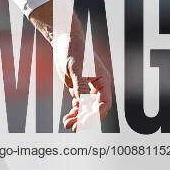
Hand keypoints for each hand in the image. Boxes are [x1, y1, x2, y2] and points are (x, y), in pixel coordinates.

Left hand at [29, 0, 113, 131]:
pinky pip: (79, 104)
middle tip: (74, 127)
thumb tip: (83, 104)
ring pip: (86, 108)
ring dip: (78, 117)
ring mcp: (88, 88)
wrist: (64, 41)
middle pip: (95, 109)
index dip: (96, 114)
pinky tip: (67, 117)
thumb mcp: (77, 69)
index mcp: (103, 81)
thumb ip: (80, 86)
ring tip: (67, 124)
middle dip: (85, 119)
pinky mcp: (78, 88)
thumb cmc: (74, 51)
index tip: (85, 121)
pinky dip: (74, 112)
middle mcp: (98, 87)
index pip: (104, 103)